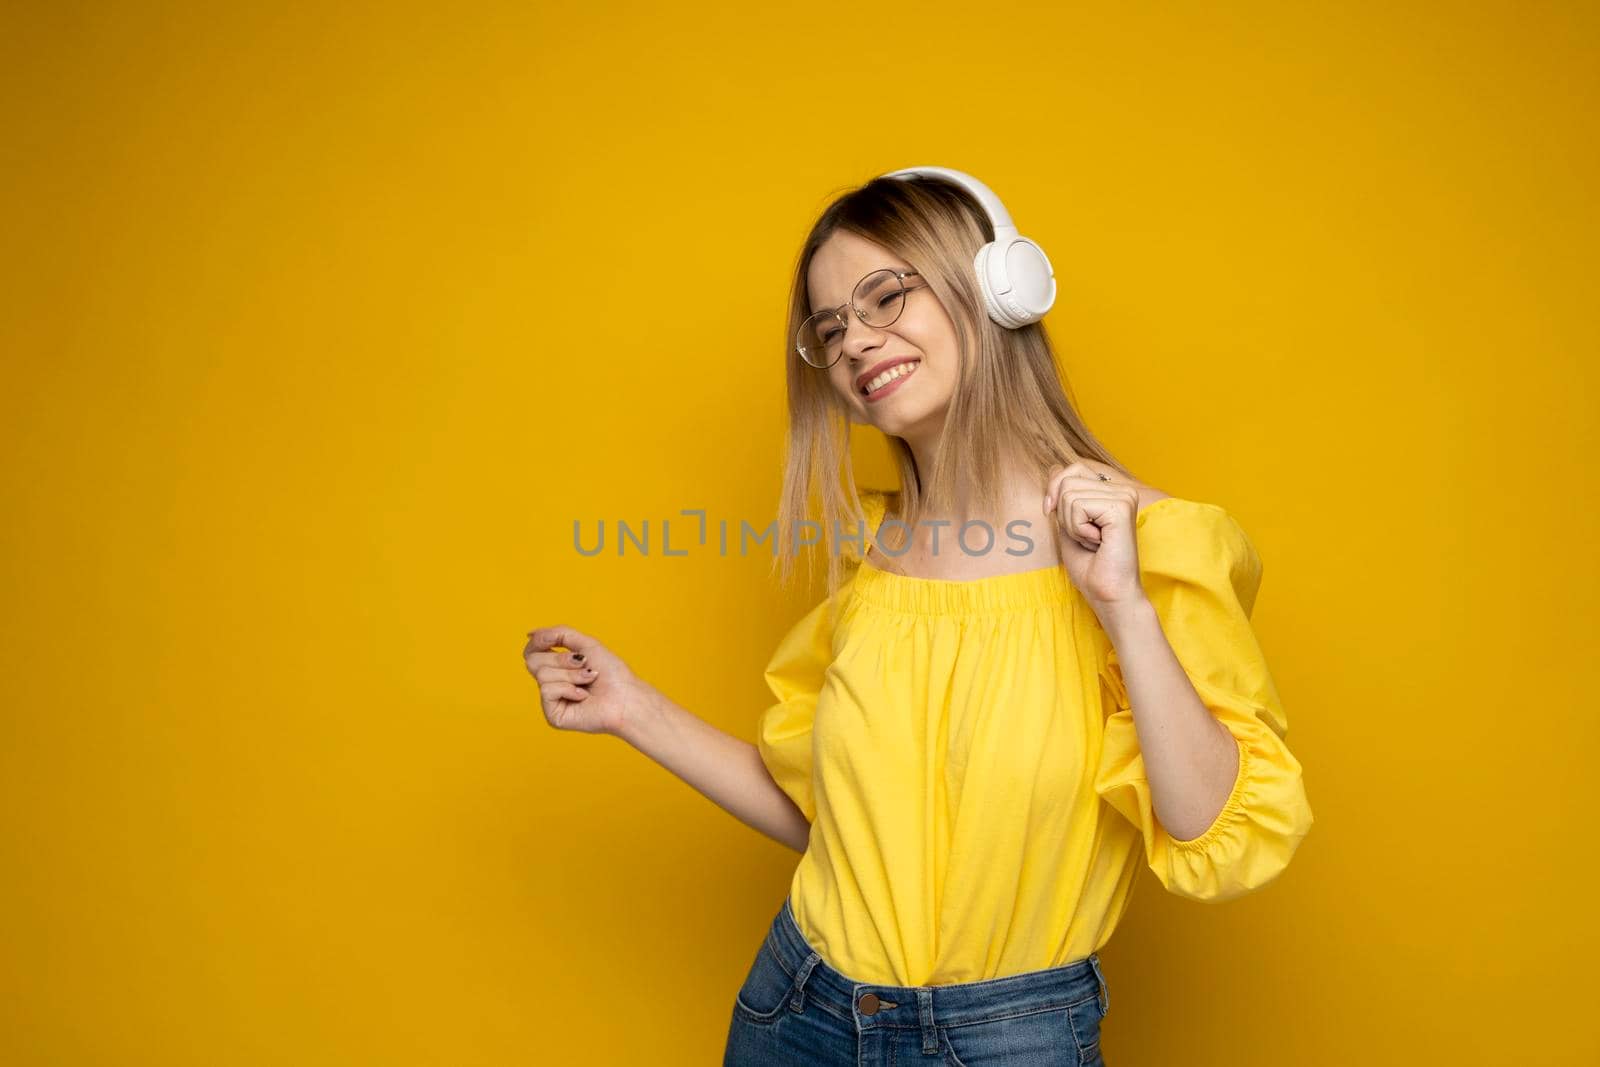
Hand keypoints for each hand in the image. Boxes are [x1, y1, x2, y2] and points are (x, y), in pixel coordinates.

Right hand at [523, 624, 654, 736]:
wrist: (625, 697)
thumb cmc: (611, 673)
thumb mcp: (586, 644)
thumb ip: (559, 634)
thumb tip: (530, 634)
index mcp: (557, 666)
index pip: (532, 651)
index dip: (537, 642)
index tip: (551, 640)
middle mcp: (552, 682)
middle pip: (533, 660)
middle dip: (561, 659)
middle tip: (583, 664)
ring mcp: (551, 699)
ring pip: (542, 674)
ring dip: (571, 674)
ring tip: (588, 681)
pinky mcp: (553, 714)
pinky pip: (547, 690)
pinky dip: (568, 689)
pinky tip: (583, 696)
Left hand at [1041, 462, 1146, 613]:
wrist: (1108, 593)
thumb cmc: (1090, 566)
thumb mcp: (1068, 524)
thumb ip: (1063, 497)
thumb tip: (1053, 469)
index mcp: (1113, 492)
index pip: (1073, 469)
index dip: (1055, 489)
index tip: (1052, 512)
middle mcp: (1122, 490)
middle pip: (1067, 481)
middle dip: (1065, 515)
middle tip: (1086, 537)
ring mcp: (1124, 496)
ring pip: (1069, 494)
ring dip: (1072, 525)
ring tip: (1093, 541)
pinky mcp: (1121, 507)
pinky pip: (1078, 506)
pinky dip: (1078, 529)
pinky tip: (1098, 542)